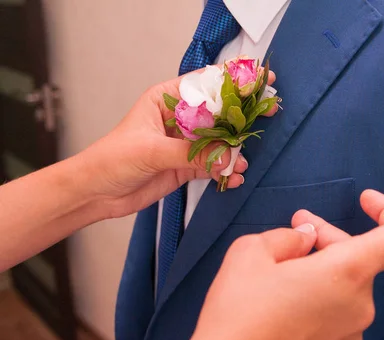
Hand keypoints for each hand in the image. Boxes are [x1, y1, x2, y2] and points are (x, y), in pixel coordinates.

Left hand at [72, 69, 277, 218]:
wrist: (97, 193)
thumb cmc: (111, 160)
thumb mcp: (150, 150)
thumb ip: (190, 152)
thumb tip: (225, 156)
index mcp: (166, 100)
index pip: (204, 85)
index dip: (232, 82)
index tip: (258, 81)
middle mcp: (179, 120)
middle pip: (218, 113)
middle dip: (241, 117)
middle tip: (266, 115)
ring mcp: (184, 144)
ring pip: (219, 142)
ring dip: (234, 152)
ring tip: (242, 163)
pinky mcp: (186, 166)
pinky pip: (213, 166)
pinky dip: (225, 171)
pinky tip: (233, 178)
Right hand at [155, 190, 383, 339]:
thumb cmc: (238, 314)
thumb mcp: (250, 252)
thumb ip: (288, 236)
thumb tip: (307, 238)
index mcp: (348, 274)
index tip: (364, 201)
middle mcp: (361, 307)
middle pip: (361, 260)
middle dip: (329, 240)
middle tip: (295, 230)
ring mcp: (351, 337)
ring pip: (346, 289)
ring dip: (322, 271)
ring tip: (281, 270)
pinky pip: (336, 316)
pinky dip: (319, 300)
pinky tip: (283, 304)